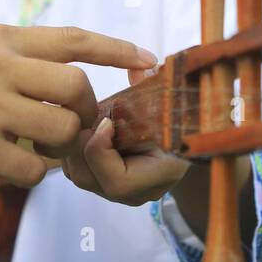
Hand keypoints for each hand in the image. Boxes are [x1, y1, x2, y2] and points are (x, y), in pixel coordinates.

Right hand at [0, 24, 157, 200]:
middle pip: (77, 87)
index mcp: (1, 39)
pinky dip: (32, 175)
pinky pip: (36, 169)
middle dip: (85, 113)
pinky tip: (9, 168)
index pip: (73, 38)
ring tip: (38, 150)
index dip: (117, 48)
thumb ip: (23, 58)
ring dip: (61, 149)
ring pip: (63, 130)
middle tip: (70, 130)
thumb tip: (79, 73)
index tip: (149, 59)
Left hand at [60, 64, 189, 207]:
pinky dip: (73, 146)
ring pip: (78, 175)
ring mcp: (120, 192)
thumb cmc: (181, 116)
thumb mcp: (171, 101)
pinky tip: (83, 124)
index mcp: (162, 175)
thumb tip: (140, 69)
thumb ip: (155, 88)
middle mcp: (138, 192)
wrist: (188, 137)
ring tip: (84, 119)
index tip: (105, 120)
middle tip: (86, 118)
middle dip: (80, 146)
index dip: (101, 151)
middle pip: (89, 180)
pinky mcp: (105, 182)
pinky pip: (77, 169)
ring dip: (73, 145)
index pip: (118, 183)